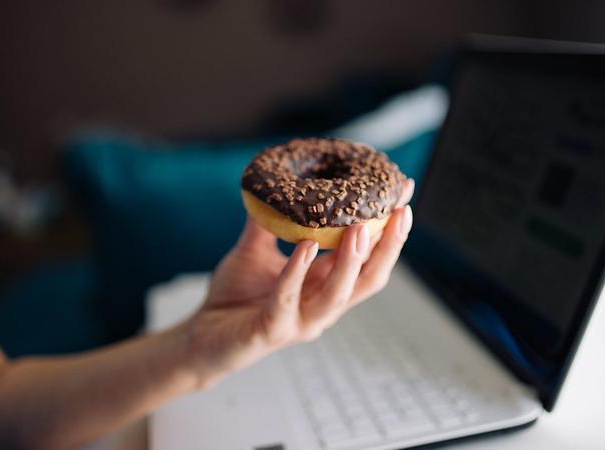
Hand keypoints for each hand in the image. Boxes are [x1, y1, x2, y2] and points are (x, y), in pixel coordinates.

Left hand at [175, 180, 413, 388]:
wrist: (202, 334)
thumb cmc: (235, 296)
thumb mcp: (254, 249)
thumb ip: (268, 219)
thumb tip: (277, 180)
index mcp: (325, 284)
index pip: (368, 257)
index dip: (389, 229)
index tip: (402, 195)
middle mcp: (322, 305)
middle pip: (369, 279)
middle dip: (388, 246)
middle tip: (399, 211)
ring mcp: (302, 321)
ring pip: (338, 295)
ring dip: (352, 260)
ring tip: (359, 228)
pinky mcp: (274, 330)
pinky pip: (289, 299)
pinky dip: (298, 271)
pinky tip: (306, 247)